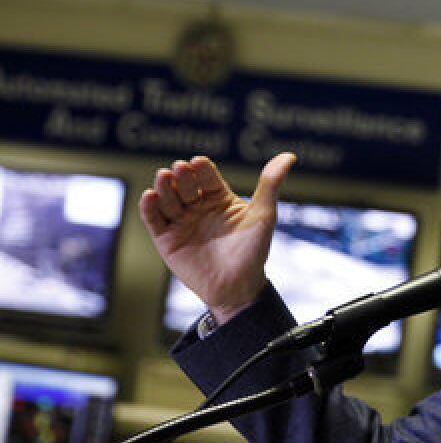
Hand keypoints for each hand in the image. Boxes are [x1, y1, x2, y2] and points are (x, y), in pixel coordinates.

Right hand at [139, 153, 294, 323]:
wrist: (238, 287)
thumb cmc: (254, 250)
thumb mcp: (263, 214)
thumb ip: (271, 183)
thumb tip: (289, 156)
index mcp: (219, 198)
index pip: (207, 177)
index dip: (202, 169)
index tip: (199, 163)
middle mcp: (198, 207)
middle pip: (185, 185)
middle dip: (182, 176)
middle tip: (180, 169)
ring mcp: (181, 222)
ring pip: (168, 199)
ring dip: (163, 187)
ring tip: (163, 176)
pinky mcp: (166, 239)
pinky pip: (154, 220)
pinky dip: (149, 208)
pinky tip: (149, 196)